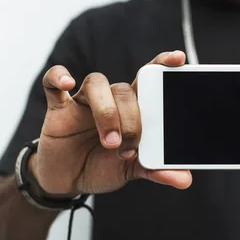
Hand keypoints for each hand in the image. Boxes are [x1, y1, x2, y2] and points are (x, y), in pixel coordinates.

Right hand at [33, 51, 191, 196]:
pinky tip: (68, 83)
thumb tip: (185, 180)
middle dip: (131, 119)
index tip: (179, 59)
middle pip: (125, 89)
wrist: (70, 180)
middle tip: (130, 149)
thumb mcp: (133, 170)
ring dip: (106, 113)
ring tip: (111, 143)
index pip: (150, 77)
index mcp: (135, 107)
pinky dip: (59, 77)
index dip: (163, 64)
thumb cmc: (105, 166)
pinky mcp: (59, 108)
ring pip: (97, 85)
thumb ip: (157, 170)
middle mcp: (112, 98)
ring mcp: (85, 101)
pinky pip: (54, 83)